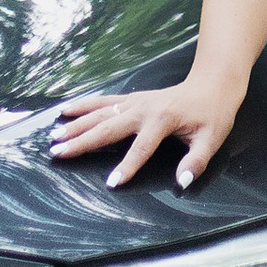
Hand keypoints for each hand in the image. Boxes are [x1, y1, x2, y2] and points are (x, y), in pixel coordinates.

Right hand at [48, 69, 242, 190]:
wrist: (212, 84)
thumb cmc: (212, 114)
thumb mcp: (212, 140)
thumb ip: (196, 162)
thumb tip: (182, 182)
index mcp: (163, 120)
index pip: (142, 148)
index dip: (128, 166)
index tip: (112, 182)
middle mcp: (144, 108)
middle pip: (109, 127)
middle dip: (83, 141)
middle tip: (58, 152)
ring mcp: (135, 101)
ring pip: (100, 113)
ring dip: (76, 124)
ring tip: (54, 135)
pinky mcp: (131, 98)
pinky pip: (103, 102)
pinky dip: (83, 106)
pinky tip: (65, 110)